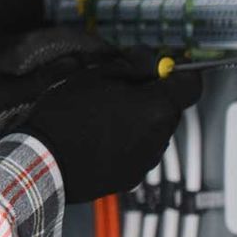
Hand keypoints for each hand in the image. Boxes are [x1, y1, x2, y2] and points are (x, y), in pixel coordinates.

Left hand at [0, 27, 122, 184]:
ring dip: (79, 85)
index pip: (72, 37)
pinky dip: (60, 100)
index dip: (104, 49)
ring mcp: (4, 78)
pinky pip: (40, 93)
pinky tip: (71, 120)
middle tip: (124, 87)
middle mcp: (12, 58)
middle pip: (66, 55)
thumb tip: (89, 69)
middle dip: (96, 67)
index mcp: (16, 50)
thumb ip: (49, 83)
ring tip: (106, 104)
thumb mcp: (9, 101)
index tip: (130, 64)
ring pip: (54, 76)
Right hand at [15, 50, 201, 202]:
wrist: (44, 161)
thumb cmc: (67, 115)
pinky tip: (98, 139)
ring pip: (154, 131)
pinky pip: (138, 152)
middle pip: (171, 108)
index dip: (178, 72)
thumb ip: (132, 65)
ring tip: (103, 117)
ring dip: (139, 121)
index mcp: (157, 108)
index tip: (162, 68)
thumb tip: (150, 60)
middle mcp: (160, 137)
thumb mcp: (96, 75)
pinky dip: (126, 143)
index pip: (192, 85)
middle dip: (152, 97)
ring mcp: (147, 160)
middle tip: (119, 90)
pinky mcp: (131, 177)